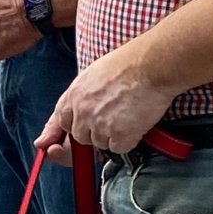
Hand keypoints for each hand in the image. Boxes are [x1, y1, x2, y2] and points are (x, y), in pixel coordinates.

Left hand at [36, 42, 177, 165]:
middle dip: (95, 131)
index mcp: (73, 97)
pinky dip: (129, 139)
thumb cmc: (126, 65)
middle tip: (114, 115)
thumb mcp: (91, 76)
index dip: (76, 125)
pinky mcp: (119, 135)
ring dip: (113, 135)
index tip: (87, 124)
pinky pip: (119, 148)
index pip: (62, 123)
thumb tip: (62, 123)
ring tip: (127, 113)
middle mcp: (82, 113)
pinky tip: (136, 120)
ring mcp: (100, 125)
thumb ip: (76, 99)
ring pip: (101, 144)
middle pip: (81, 138)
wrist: (150, 65)